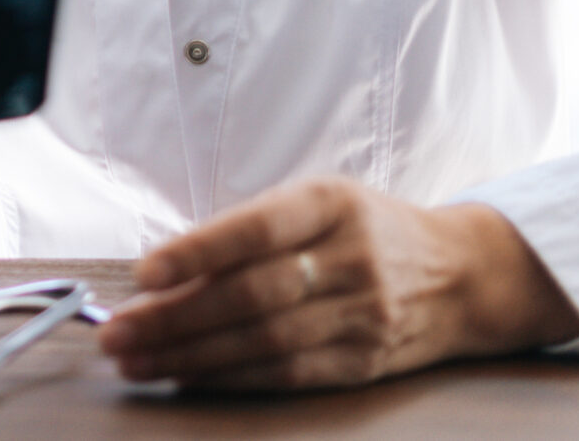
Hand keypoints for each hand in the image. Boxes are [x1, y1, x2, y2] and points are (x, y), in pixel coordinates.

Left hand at [96, 178, 578, 390]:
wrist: (460, 274)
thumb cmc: (364, 229)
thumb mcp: (318, 201)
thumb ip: (250, 229)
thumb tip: (164, 270)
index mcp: (331, 203)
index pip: (256, 228)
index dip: (198, 252)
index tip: (143, 273)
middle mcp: (351, 259)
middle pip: (252, 295)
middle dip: (175, 317)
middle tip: (118, 331)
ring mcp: (362, 315)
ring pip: (264, 342)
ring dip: (190, 356)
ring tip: (136, 360)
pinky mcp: (363, 362)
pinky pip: (286, 375)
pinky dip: (231, 378)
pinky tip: (187, 377)